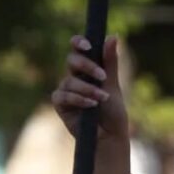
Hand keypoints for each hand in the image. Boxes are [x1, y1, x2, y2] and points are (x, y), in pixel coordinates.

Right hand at [51, 34, 130, 173]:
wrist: (109, 137)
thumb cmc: (113, 112)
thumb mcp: (112, 85)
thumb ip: (110, 62)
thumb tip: (113, 36)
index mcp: (89, 69)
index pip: (78, 49)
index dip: (79, 43)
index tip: (88, 46)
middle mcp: (75, 77)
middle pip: (71, 61)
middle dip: (86, 66)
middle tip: (101, 76)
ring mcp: (66, 90)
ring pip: (69, 81)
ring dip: (87, 89)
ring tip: (102, 98)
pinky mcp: (60, 104)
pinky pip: (62, 96)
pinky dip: (78, 99)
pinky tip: (91, 105)